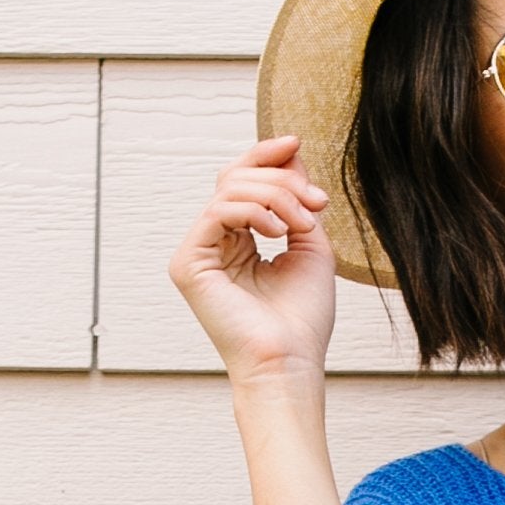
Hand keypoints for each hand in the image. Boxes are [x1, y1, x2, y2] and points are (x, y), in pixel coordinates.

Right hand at [171, 136, 337, 380]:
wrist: (290, 360)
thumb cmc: (302, 318)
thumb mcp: (310, 243)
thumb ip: (297, 198)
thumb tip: (289, 150)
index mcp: (238, 239)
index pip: (243, 180)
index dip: (267, 156)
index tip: (297, 143)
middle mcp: (213, 242)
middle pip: (235, 177)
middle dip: (281, 180)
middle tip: (316, 204)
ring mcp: (197, 252)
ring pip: (229, 189)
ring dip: (276, 197)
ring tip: (303, 226)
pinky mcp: (188, 263)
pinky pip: (218, 211)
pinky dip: (254, 211)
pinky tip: (278, 232)